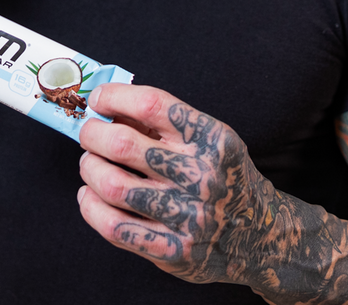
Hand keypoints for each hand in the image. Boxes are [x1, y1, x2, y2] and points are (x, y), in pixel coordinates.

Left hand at [77, 84, 279, 288]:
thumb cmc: (223, 177)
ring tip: (90, 164)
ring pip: (113, 185)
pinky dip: (90, 208)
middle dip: (93, 134)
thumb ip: (167, 125)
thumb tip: (109, 107)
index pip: (152, 104)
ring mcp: (187, 215)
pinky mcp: (173, 249)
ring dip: (90, 169)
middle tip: (88, 134)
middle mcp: (200, 174)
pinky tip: (89, 196)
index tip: (98, 100)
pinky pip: (115, 227)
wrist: (259, 234)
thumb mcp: (212, 141)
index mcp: (211, 138)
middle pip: (123, 144)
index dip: (115, 97)